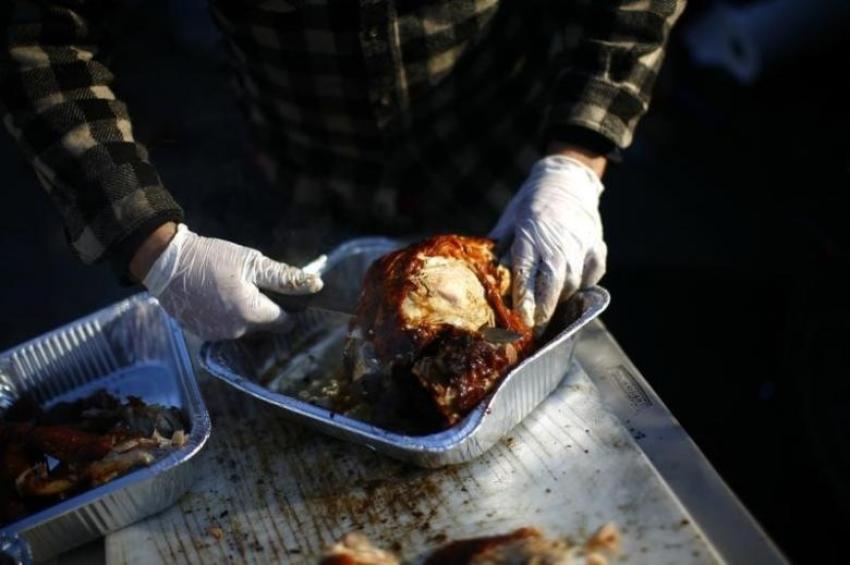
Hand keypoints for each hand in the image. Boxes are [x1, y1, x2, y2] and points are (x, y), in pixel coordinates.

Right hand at [139, 224, 322, 339]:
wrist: (165, 263)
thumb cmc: (212, 258)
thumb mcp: (252, 262)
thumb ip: (285, 277)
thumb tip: (317, 286)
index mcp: (252, 314)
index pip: (284, 321)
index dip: (287, 308)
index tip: (280, 292)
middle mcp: (236, 332)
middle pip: (264, 326)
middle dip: (264, 309)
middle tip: (252, 285)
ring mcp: (216, 335)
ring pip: (244, 328)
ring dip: (244, 314)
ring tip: (231, 289)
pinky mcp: (201, 334)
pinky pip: (224, 329)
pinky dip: (225, 316)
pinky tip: (216, 297)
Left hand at [490, 154, 606, 327]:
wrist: (565, 179)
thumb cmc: (531, 202)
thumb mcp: (509, 220)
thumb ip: (500, 247)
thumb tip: (487, 273)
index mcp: (530, 237)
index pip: (525, 275)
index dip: (524, 300)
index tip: (522, 318)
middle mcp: (557, 244)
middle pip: (553, 285)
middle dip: (545, 309)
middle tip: (537, 326)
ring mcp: (579, 245)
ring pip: (573, 283)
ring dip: (562, 299)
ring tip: (551, 310)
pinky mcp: (596, 245)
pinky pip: (592, 274)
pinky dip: (584, 284)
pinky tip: (573, 289)